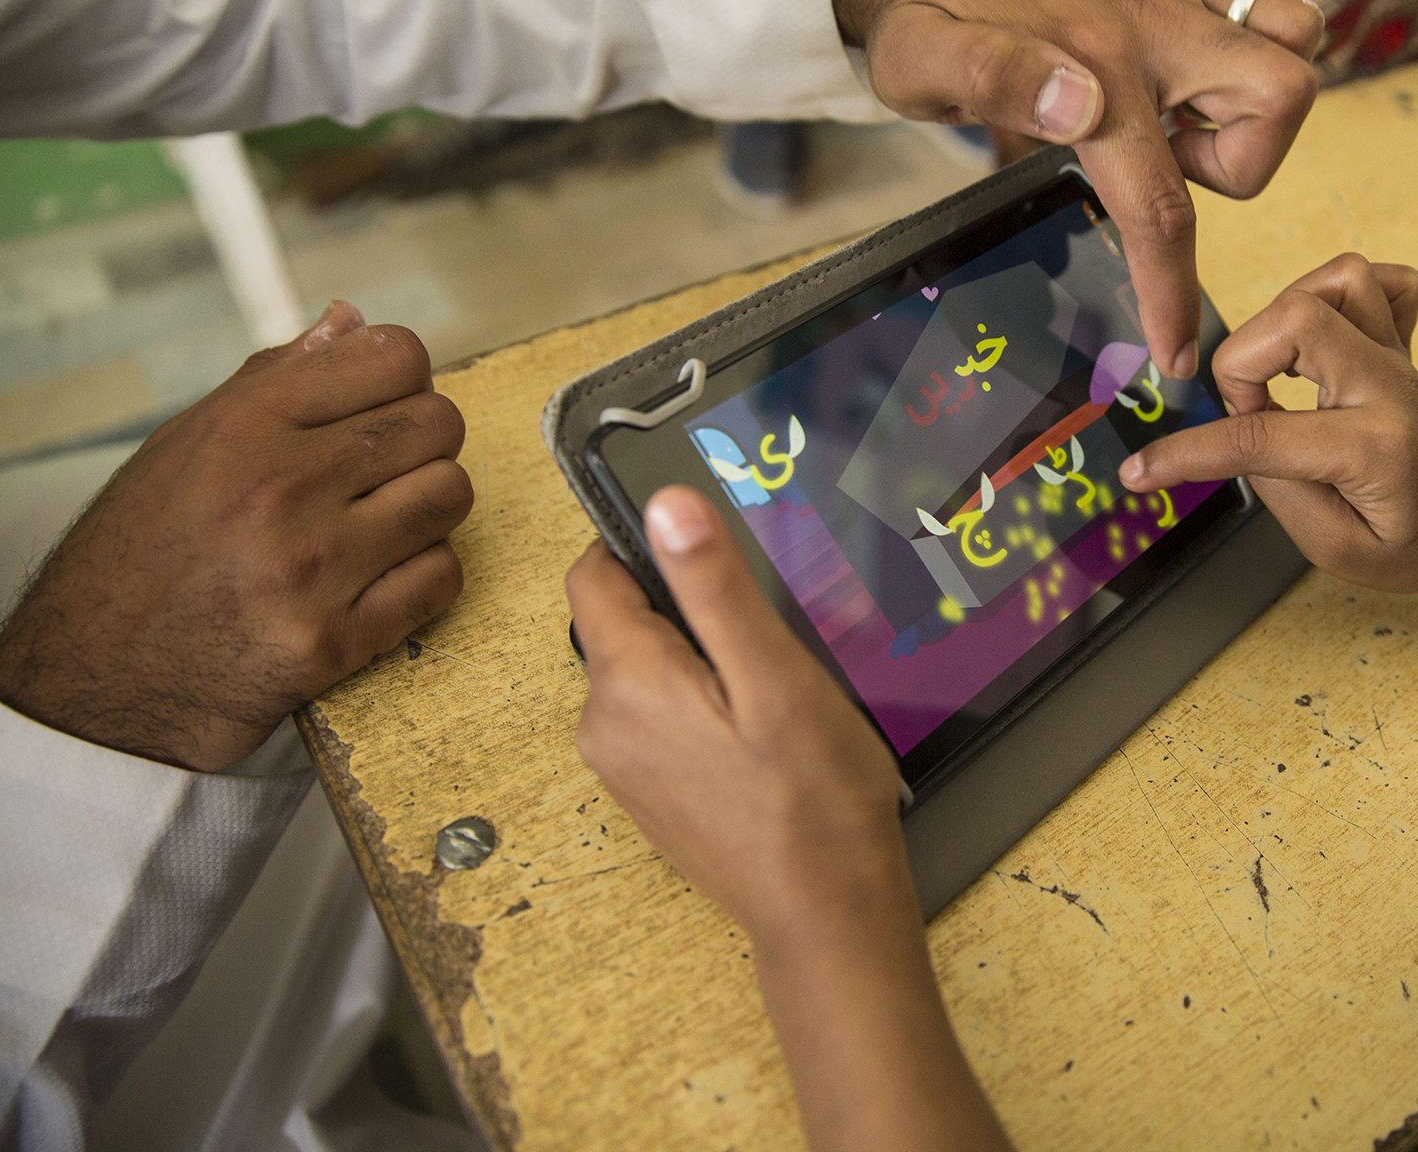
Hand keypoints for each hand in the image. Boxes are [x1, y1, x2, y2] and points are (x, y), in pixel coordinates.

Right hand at [0, 302, 470, 770]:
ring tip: (380, 525)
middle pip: (438, 424)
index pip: (394, 356)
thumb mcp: (182, 447)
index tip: (382, 407)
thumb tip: (352, 319)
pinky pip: (440, 580)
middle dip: (424, 443)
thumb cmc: (137, 556)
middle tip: (383, 473)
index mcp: (242, 426)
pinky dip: (424, 578)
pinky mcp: (334, 641)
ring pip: (449, 497)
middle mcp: (281, 488)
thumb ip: (273, 380)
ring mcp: (312, 568)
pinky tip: (378, 580)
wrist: (93, 683)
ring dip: (428, 509)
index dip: (403, 379)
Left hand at [567, 490, 1012, 1150]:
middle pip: (619, 623)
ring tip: (769, 681)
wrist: (824, 912)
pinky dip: (698, 702)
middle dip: (682, 606)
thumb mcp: (774, 674)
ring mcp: (622, 765)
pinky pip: (656, 716)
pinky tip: (758, 727)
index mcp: (626, 683)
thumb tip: (665, 505)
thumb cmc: (813, 796)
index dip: (643, 546)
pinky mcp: (648, 792)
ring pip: (642, 670)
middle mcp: (603, 725)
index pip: (594, 576)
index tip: (709, 549)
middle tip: (763, 624)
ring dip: (695, 657)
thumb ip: (714, 587)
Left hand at [832, 0, 1323, 380]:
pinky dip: (1266, 47)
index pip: (1158, 199)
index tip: (1179, 353)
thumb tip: (1078, 106)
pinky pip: (1279, 1)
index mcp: (1093, 62)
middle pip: (1278, 95)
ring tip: (1182, 119)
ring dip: (1258, 103)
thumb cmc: (926, 17)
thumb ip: (991, 78)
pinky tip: (1200, 78)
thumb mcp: (920, 56)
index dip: (1173, 290)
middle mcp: (1154, 18)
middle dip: (1243, 159)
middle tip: (1168, 162)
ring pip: (1296, 40)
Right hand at [1117, 254, 1417, 595]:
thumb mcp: (1336, 550)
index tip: (1141, 471)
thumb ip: (1280, 489)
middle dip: (1241, 361)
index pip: (1261, 435)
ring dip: (1284, 314)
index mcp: (1373, 448)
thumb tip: (1233, 440)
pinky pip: (1376, 278)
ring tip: (1278, 371)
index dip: (1189, 454)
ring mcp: (1397, 355)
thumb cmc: (1410, 545)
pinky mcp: (1399, 341)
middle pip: (1297, 315)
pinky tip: (1320, 340)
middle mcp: (1387, 386)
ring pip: (1336, 278)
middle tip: (1249, 411)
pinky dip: (1335, 293)